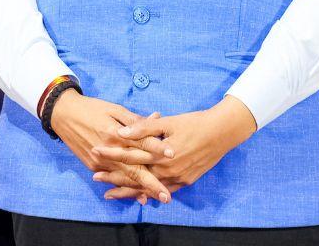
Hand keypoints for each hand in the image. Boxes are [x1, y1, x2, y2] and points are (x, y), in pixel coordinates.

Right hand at [49, 90, 173, 202]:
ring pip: (123, 178)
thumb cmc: (91, 108)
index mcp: (115, 133)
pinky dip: (124, 187)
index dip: (156, 148)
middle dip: (151, 182)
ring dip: (140, 189)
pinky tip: (137, 195)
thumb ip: (134, 120)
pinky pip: (112, 179)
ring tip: (156, 198)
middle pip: (134, 168)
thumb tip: (155, 120)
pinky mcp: (93, 166)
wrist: (63, 114)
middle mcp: (109, 150)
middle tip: (167, 195)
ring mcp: (100, 161)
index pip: (140, 143)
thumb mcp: (114, 109)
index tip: (172, 154)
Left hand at [91, 96, 257, 190]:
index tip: (95, 153)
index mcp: (161, 154)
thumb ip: (144, 128)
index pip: (130, 157)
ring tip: (112, 192)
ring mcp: (178, 178)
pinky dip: (151, 193)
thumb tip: (122, 132)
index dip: (112, 155)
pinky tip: (140, 196)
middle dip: (115, 178)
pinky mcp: (186, 181)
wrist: (223, 132)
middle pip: (136, 177)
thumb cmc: (194, 123)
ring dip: (130, 189)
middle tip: (96, 178)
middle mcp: (168, 170)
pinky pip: (165, 190)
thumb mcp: (168, 122)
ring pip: (148, 187)